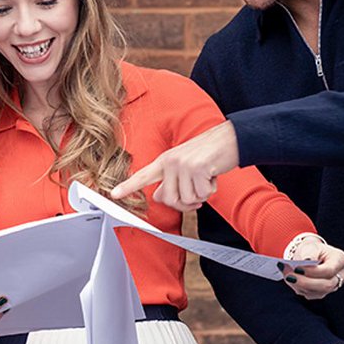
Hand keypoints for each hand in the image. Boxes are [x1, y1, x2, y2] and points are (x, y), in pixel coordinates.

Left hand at [110, 121, 239, 210]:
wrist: (229, 140)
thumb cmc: (208, 155)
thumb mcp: (184, 166)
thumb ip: (170, 181)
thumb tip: (158, 196)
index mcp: (165, 161)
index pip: (142, 176)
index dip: (128, 186)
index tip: (114, 195)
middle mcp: (170, 162)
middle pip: (169, 200)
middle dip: (185, 203)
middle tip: (198, 192)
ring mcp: (183, 164)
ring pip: (187, 200)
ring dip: (200, 195)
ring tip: (206, 179)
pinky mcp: (197, 169)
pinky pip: (201, 195)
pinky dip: (210, 190)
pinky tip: (212, 176)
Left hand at [282, 236, 343, 299]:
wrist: (309, 255)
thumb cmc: (312, 249)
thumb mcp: (310, 246)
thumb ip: (309, 254)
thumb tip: (307, 261)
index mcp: (340, 260)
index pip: (329, 270)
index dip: (313, 271)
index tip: (297, 268)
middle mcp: (341, 275)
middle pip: (326, 285)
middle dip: (305, 282)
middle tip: (289, 275)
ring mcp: (334, 285)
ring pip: (318, 292)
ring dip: (300, 286)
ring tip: (287, 276)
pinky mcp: (323, 292)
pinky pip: (312, 295)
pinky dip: (300, 289)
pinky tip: (292, 281)